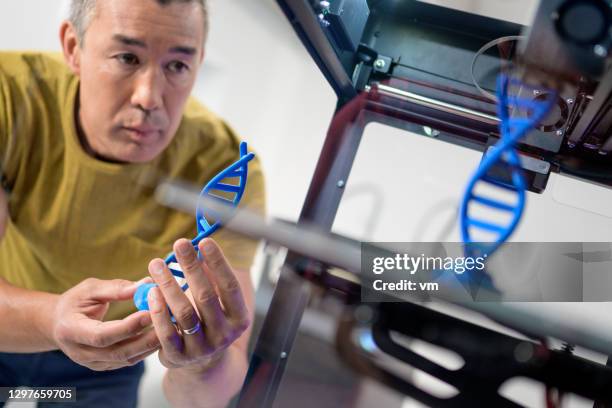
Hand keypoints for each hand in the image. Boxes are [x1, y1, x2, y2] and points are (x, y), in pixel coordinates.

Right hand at [51, 277, 160, 370]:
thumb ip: (116, 288)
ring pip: (126, 359)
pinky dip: (146, 349)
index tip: (150, 312)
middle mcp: (80, 353)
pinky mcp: (104, 366)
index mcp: (71, 331)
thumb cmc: (75, 302)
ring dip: (150, 345)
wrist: (59, 324)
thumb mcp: (90, 289)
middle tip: (168, 323)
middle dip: (146, 338)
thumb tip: (145, 283)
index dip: (128, 326)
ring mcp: (92, 363)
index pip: (102, 335)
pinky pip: (128, 360)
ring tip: (170, 328)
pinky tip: (161, 335)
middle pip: (118, 352)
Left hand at [146, 238, 249, 370]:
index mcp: (239, 318)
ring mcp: (202, 348)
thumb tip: (198, 247)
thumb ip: (211, 280)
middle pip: (206, 296)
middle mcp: (224, 334)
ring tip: (157, 264)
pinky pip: (166, 332)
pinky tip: (152, 292)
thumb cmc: (209, 322)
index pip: (230, 286)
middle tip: (179, 244)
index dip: (218, 263)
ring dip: (169, 285)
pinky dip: (158, 310)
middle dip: (192, 267)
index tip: (204, 241)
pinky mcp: (179, 357)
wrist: (203, 363)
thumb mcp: (218, 304)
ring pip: (184, 313)